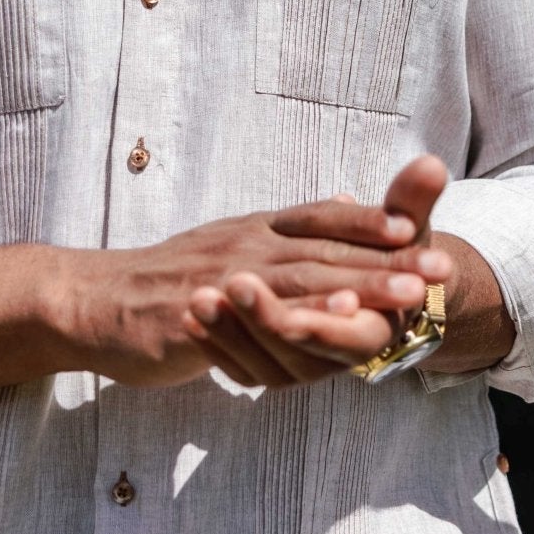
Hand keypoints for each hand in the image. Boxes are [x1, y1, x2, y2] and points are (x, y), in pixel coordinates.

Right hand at [54, 188, 440, 389]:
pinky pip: (255, 321)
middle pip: (325, 249)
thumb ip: (287, 235)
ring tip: (406, 294)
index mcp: (254, 231)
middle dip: (387, 258)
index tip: (418, 223)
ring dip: (357, 286)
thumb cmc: (168, 281)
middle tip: (439, 267)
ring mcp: (221, 281)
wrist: (94, 303)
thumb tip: (347, 205)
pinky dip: (297, 319)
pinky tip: (330, 328)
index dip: (369, 219)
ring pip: (300, 281)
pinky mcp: (200, 319)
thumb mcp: (230, 246)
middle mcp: (243, 247)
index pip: (319, 217)